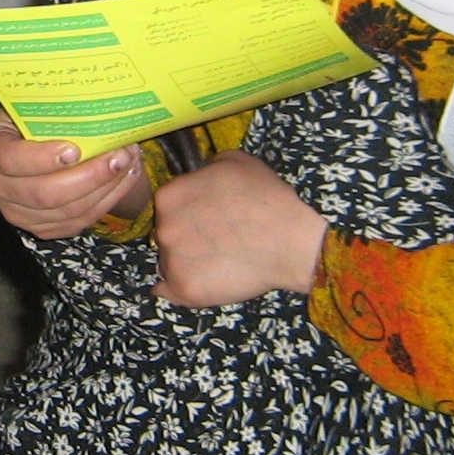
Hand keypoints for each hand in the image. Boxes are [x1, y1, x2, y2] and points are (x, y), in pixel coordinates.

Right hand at [0, 109, 146, 239]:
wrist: (34, 141)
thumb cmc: (35, 115)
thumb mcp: (32, 102)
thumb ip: (49, 102)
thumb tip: (89, 89)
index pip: (9, 159)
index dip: (42, 158)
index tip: (75, 149)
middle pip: (43, 193)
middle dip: (88, 176)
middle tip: (120, 155)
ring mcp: (15, 212)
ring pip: (66, 212)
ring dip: (104, 188)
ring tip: (128, 163)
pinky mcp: (39, 228)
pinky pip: (77, 222)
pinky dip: (106, 201)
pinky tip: (123, 179)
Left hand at [151, 149, 327, 307]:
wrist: (290, 241)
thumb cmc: (266, 197)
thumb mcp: (234, 162)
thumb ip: (205, 169)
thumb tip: (198, 178)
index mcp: (169, 196)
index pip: (166, 206)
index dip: (186, 211)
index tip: (205, 217)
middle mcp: (163, 229)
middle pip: (165, 234)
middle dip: (184, 236)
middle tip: (214, 239)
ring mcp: (172, 262)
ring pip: (168, 263)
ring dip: (184, 262)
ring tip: (217, 261)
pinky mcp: (185, 290)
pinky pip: (168, 292)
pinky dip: (177, 289)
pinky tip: (197, 282)